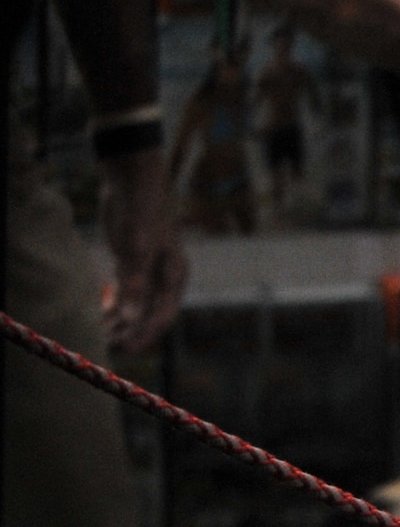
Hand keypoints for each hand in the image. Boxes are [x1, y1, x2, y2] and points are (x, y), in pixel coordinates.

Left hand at [98, 149, 186, 351]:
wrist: (133, 177)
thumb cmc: (142, 208)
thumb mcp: (137, 244)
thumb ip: (135, 280)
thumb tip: (131, 315)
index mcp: (174, 276)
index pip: (162, 315)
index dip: (145, 334)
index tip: (126, 349)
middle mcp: (165, 278)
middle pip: (149, 314)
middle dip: (130, 332)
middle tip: (106, 348)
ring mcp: (149, 270)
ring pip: (136, 305)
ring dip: (120, 321)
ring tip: (98, 336)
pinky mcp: (132, 262)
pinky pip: (125, 292)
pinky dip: (114, 304)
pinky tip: (99, 313)